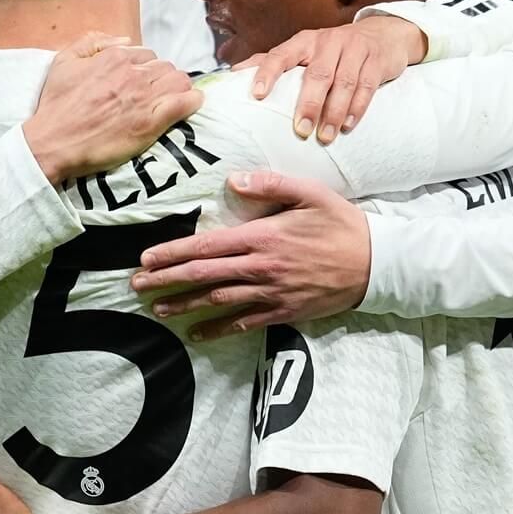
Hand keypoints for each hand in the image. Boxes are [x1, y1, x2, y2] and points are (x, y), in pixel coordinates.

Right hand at [25, 33, 203, 182]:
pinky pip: (184, 104)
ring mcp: (143, 99)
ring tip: (173, 100)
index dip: (146, 68)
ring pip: (179, 82)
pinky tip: (191, 104)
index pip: (147, 54)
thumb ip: (93, 42)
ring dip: (179, 89)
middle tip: (155, 95)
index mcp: (115, 58)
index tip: (141, 82)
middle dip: (163, 78)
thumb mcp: (64, 60)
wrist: (53, 141)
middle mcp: (133, 75)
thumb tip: (125, 40)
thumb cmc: (56, 104)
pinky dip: (192, 102)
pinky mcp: (151, 123)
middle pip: (166, 67)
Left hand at [131, 172, 369, 337]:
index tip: (147, 259)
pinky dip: (219, 329)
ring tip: (158, 309)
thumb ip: (270, 183)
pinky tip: (198, 333)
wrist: (376, 264)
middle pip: (204, 276)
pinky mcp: (284, 311)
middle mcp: (262, 267)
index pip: (208, 246)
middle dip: (167, 281)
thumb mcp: (310, 193)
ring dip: (185, 305)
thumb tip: (233, 180)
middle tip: (136, 286)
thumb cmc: (342, 224)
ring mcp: (272, 293)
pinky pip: (244, 323)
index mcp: (263, 236)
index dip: (173, 253)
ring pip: (218, 301)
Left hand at [235, 15, 426, 142]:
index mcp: (304, 41)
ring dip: (334, 112)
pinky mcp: (376, 61)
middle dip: (309, 104)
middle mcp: (328, 42)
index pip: (281, 54)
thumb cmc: (334, 49)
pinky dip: (357, 108)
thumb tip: (233, 74)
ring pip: (344, 83)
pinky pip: (366, 86)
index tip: (257, 95)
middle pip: (318, 74)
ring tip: (325, 137)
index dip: (268, 73)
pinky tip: (347, 125)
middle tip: (301, 130)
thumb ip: (272, 60)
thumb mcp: (305, 50)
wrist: (382, 34)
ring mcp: (354, 50)